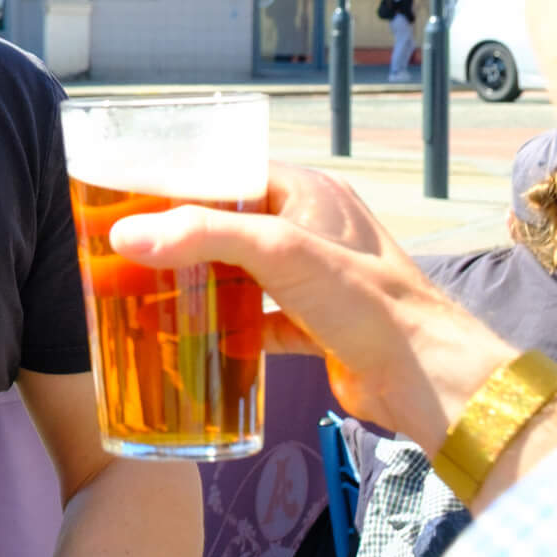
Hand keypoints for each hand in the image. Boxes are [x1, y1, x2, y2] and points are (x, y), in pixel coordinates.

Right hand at [107, 161, 515, 450]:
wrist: (428, 381)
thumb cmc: (369, 305)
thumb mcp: (280, 252)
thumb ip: (203, 235)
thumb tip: (128, 233)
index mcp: (310, 195)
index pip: (231, 175)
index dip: (180, 187)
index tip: (130, 202)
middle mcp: (313, 230)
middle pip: (230, 227)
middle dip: (181, 242)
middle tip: (129, 253)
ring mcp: (316, 279)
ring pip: (243, 274)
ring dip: (203, 286)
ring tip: (150, 295)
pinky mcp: (316, 324)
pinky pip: (261, 318)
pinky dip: (230, 328)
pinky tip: (199, 340)